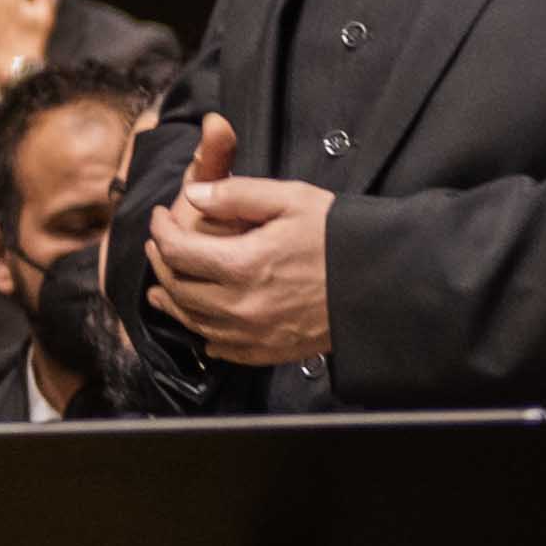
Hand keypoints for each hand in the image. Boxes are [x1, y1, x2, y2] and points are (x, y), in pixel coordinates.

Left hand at [146, 116, 335, 370]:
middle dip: (161, 264)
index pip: (178, 251)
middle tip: (159, 246)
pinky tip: (199, 324)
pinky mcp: (270, 351)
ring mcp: (255, 334)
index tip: (160, 217)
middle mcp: (242, 305)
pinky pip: (222, 348)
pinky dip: (203, 333)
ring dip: (172, 301)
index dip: (160, 231)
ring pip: (193, 321)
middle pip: (179, 288)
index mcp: (244, 264)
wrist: (386, 284)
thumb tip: (193, 195)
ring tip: (160, 287)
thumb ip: (237, 194)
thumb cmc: (341, 236)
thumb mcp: (291, 199)